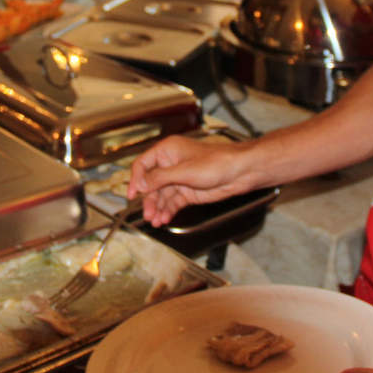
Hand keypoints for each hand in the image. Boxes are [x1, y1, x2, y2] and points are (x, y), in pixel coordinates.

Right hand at [126, 135, 261, 225]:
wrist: (241, 171)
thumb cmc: (216, 162)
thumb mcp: (184, 171)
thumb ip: (160, 178)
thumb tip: (140, 184)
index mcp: (167, 151)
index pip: (143, 165)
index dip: (135, 180)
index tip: (131, 195)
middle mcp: (171, 164)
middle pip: (151, 184)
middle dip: (148, 200)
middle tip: (147, 214)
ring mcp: (180, 179)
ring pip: (161, 196)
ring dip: (157, 208)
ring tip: (155, 221)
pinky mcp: (188, 191)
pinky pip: (173, 202)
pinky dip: (168, 211)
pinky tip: (164, 219)